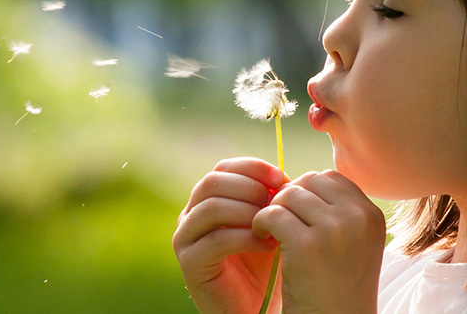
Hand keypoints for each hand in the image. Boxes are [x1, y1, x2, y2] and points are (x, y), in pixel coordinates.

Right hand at [174, 157, 287, 313]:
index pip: (223, 168)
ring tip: (273, 225)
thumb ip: (269, 199)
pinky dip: (245, 238)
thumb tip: (280, 175)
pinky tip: (268, 244)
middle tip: (277, 203)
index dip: (252, 168)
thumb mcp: (270, 224)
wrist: (256, 307)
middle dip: (249, 188)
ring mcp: (185, 239)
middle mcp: (190, 215)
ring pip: (211, 207)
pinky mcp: (189, 263)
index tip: (280, 177)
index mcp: (207, 200)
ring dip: (248, 212)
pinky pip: (215, 240)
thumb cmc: (265, 265)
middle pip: (212, 182)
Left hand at [253, 169, 384, 313]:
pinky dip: (261, 223)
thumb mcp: (352, 245)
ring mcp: (335, 229)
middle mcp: (358, 218)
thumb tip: (303, 181)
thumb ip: (338, 213)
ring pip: (289, 194)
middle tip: (279, 220)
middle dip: (289, 197)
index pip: (332, 178)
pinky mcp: (308, 245)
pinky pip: (273, 214)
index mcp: (372, 215)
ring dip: (273, 209)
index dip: (307, 191)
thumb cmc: (337, 288)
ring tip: (269, 231)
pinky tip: (262, 238)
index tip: (296, 213)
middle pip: (310, 180)